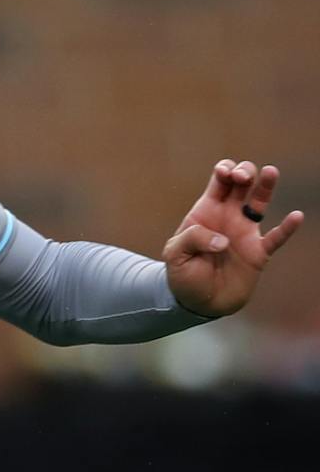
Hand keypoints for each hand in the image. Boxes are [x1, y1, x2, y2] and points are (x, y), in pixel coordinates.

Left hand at [163, 159, 303, 316]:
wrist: (198, 301)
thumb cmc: (184, 274)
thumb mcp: (175, 254)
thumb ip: (192, 239)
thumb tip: (223, 240)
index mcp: (206, 211)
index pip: (219, 181)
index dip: (224, 170)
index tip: (224, 175)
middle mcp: (228, 216)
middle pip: (241, 183)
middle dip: (243, 172)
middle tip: (241, 179)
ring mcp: (245, 232)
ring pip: (260, 202)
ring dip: (266, 186)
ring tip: (270, 171)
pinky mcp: (258, 252)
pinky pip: (276, 237)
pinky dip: (287, 228)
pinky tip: (296, 217)